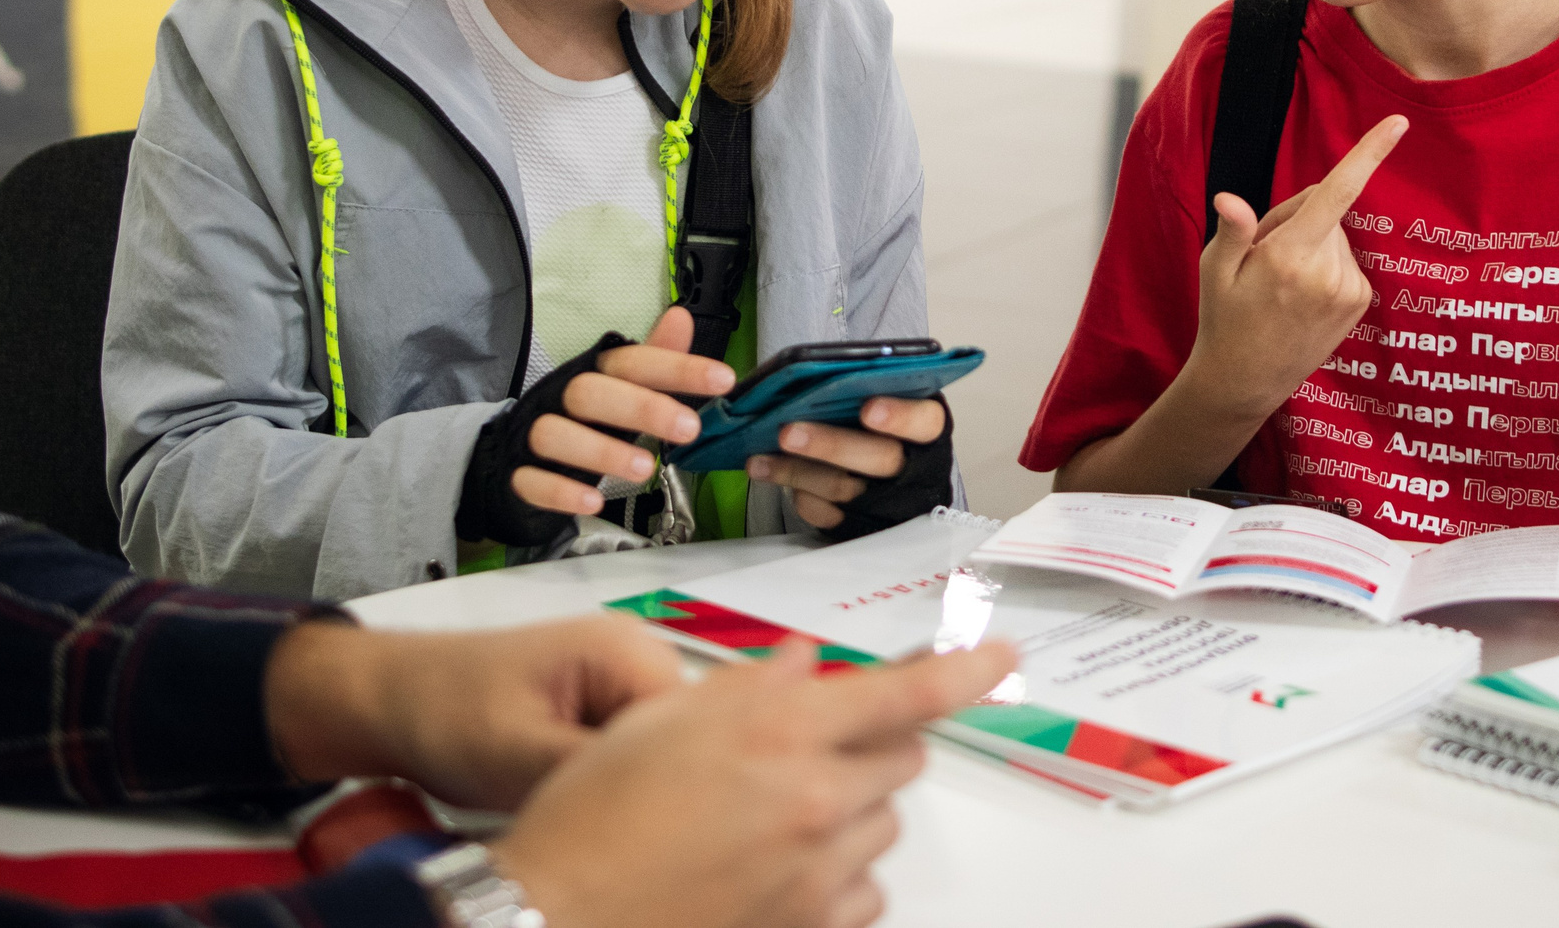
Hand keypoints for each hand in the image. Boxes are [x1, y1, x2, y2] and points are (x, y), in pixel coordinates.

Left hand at [265, 615, 684, 808]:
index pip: (695, 725)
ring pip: (660, 751)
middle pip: (685, 737)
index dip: (676, 780)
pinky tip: (579, 803)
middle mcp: (635, 655)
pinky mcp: (601, 707)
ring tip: (583, 809)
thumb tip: (662, 804)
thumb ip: (595, 773)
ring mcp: (619, 680)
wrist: (390, 700)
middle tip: (605, 823)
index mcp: (626, 649)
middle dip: (655, 785)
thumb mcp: (519, 756)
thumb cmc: (442, 712)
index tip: (644, 826)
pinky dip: (611, 783)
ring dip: (631, 787)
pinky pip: (631, 752)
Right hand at [490, 639, 1018, 927]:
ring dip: (848, 813)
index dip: (966, 670)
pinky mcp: (808, 927)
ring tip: (769, 818)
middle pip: (900, 758)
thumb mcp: (661, 716)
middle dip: (868, 746)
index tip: (1002, 658)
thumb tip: (807, 665)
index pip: (908, 691)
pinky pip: (864, 892)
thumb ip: (750, 685)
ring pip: (881, 825)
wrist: (557, 913)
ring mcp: (816, 871)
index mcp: (779, 729)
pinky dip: (837, 877)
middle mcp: (814, 798)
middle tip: (803, 754)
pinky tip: (778, 869)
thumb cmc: (594, 811)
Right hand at [516, 305, 736, 514]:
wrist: (512, 453)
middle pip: (591, 393)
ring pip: (556, 435)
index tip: (723, 379)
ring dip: (602, 451)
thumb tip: (681, 316)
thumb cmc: (581, 417)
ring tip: (646, 468)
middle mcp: (560, 399)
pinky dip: (562, 492)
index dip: (677, 366)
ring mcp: (533, 436)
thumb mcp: (620, 387)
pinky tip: (592, 502)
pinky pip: (533, 481)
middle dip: (642, 408)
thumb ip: (653, 357)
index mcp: (592, 374)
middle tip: (690, 428)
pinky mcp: (518, 474)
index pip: (633, 361)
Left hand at [748, 397, 947, 531]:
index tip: (869, 409)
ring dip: (796, 470)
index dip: (900, 416)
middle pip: (879, 458)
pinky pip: (827, 514)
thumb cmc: (887, 430)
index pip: (925, 421)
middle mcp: (914, 467)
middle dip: (830, 445)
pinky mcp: (862, 526)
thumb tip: (819, 376)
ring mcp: (888, 502)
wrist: (899, 487)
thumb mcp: (894, 404)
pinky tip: (773, 474)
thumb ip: (871, 390)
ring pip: (844, 488)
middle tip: (788, 432)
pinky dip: (798, 494)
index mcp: (928, 429)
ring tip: (761, 457)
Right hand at [1176, 116, 1407, 419]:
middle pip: (1322, 211)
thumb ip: (1233, 232)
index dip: (1369, 153)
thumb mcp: (1214, 272)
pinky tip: (1302, 295)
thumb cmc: (1223, 319)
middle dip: (1295, 220)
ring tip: (1280, 283)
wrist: (1246, 380)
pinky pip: (1345, 259)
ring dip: (1311, 245)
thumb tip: (1230, 200)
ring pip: (1335, 236)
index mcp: (1289, 255)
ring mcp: (1348, 288)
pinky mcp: (1359, 300)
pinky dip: (1326, 265)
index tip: (1399, 123)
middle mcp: (1327, 271)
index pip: (1335, 192)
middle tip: (1262, 258)